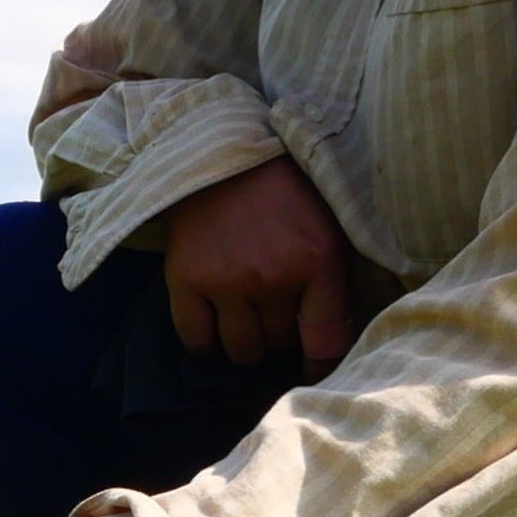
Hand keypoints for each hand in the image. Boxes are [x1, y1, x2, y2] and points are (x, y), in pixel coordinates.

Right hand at [164, 155, 353, 366]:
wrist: (222, 152)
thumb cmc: (283, 193)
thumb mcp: (326, 230)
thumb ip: (332, 285)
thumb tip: (324, 348)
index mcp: (317, 259)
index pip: (325, 340)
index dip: (320, 363)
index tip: (312, 365)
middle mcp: (271, 276)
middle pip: (278, 344)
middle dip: (279, 334)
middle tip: (272, 309)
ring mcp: (225, 280)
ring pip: (240, 349)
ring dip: (245, 341)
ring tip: (244, 316)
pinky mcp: (185, 278)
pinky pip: (196, 339)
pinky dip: (206, 342)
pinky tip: (214, 324)